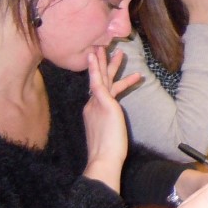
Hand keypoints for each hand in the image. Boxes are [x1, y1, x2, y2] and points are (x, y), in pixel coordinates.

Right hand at [83, 47, 141, 191]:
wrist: (104, 159)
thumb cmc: (108, 151)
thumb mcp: (108, 133)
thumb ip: (110, 123)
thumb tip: (115, 122)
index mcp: (93, 111)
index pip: (100, 90)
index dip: (104, 78)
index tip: (106, 67)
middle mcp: (92, 105)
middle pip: (97, 80)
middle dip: (100, 64)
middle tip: (102, 49)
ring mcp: (97, 104)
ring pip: (100, 77)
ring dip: (106, 62)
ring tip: (114, 50)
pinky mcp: (104, 104)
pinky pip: (102, 82)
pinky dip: (102, 69)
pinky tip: (111, 59)